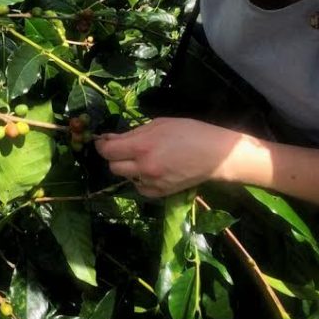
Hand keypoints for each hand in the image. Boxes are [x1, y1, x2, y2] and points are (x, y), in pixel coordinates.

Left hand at [94, 118, 245, 197]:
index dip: (102, 145)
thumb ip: (133, 133)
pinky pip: (140, 188)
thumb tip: (111, 139)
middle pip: (113, 166)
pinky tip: (151, 170)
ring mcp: (153, 183)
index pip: (108, 151)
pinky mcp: (161, 193)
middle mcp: (144, 167)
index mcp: (143, 146)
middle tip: (123, 148)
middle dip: (114, 156)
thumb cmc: (189, 132)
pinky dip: (140, 180)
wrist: (216, 155)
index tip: (103, 141)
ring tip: (141, 158)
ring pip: (126, 178)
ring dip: (128, 168)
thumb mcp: (159, 124)